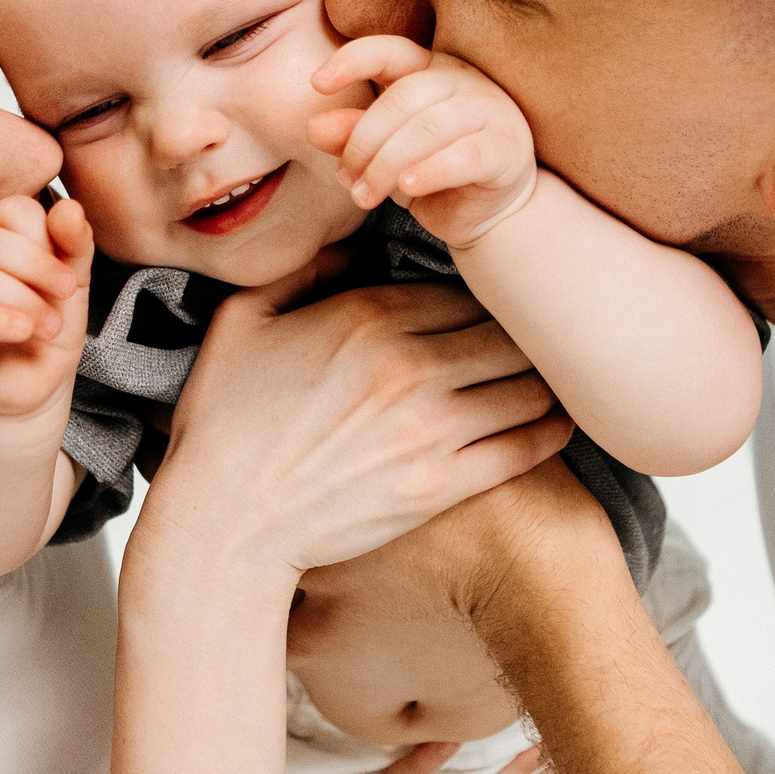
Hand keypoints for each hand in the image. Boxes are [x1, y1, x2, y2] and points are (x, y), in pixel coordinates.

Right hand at [0, 195, 92, 417]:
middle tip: (65, 297)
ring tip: (49, 326)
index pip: (9, 211)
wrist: (33, 385)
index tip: (70, 279)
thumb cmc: (46, 328)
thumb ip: (74, 246)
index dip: (45, 237)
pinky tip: (21, 330)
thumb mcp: (72, 286)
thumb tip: (70, 209)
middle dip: (35, 266)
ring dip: (20, 299)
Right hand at [143, 254, 571, 578]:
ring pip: (530, 385)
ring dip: (543, 378)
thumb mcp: (241, 321)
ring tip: (545, 378)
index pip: (465, 289)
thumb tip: (353, 250)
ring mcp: (431, 429)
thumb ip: (303, 273)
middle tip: (531, 341)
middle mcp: (410, 367)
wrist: (223, 523)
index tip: (481, 311)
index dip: (480, 297)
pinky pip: (526, 447)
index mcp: (367, 317)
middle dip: (522, 332)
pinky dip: (549, 430)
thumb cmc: (222, 422)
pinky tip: (552, 421)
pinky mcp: (440, 487)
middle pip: (510, 331)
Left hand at [308, 37, 537, 250]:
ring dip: (387, 165)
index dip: (352, 61)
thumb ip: (353, 135)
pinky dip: (431, 172)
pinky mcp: (507, 147)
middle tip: (346, 179)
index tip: (318, 84)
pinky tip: (407, 188)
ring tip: (364, 196)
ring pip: (428, 128)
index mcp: (429, 69)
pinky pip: (464, 156)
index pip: (388, 51)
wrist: (486, 213)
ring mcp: (491, 110)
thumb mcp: (384, 154)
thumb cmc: (431, 173)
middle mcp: (462, 80)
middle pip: (402, 98)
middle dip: (363, 141)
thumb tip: (315, 127)